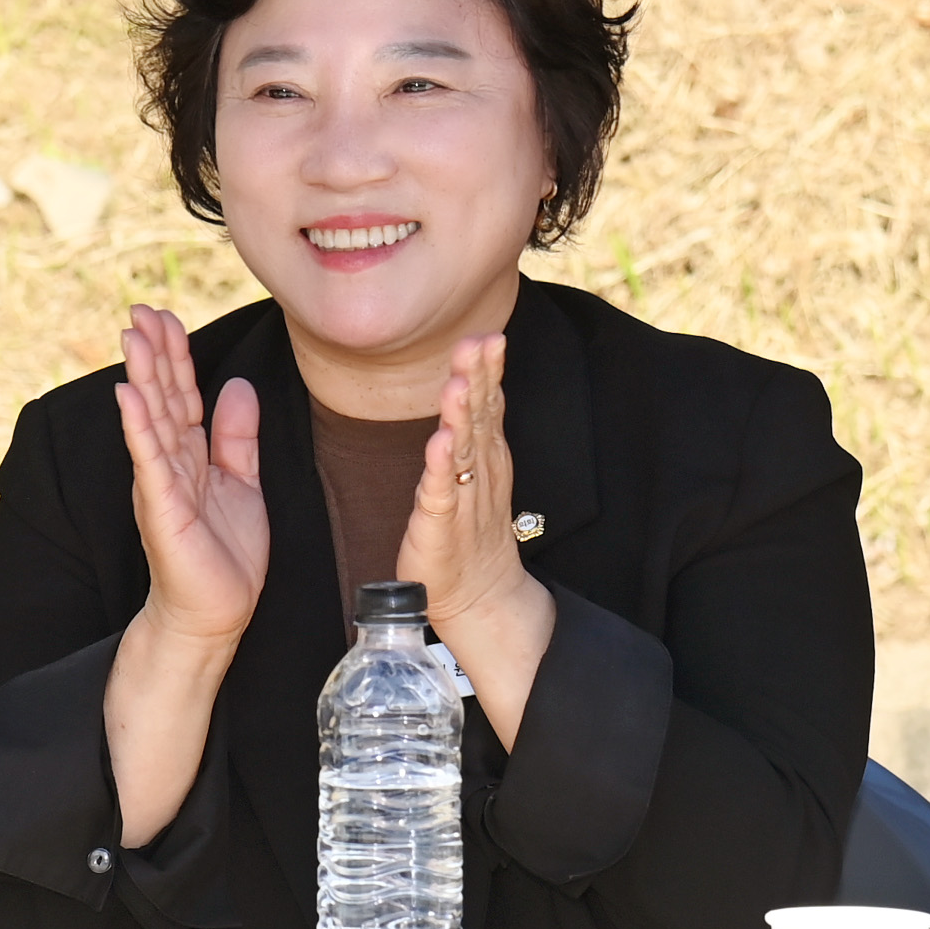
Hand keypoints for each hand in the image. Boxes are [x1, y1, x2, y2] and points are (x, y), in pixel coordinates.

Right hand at [112, 303, 266, 644]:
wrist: (215, 613)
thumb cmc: (226, 556)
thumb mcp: (242, 483)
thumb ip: (237, 436)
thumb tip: (236, 386)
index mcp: (191, 456)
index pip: (182, 395)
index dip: (175, 356)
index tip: (165, 317)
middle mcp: (171, 464)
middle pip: (162, 397)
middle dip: (153, 353)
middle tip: (141, 311)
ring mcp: (162, 483)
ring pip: (151, 419)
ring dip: (142, 376)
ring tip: (132, 336)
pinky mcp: (161, 507)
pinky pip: (149, 458)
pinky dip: (138, 425)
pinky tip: (128, 394)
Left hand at [396, 332, 556, 732]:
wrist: (479, 594)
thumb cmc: (471, 527)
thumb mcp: (477, 469)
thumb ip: (475, 424)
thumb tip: (472, 375)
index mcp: (487, 454)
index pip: (489, 404)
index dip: (488, 370)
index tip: (487, 335)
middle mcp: (479, 470)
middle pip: (480, 418)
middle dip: (477, 379)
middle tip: (476, 344)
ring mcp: (461, 496)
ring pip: (463, 449)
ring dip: (460, 415)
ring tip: (458, 384)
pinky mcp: (440, 524)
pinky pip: (441, 492)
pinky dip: (441, 468)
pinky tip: (440, 444)